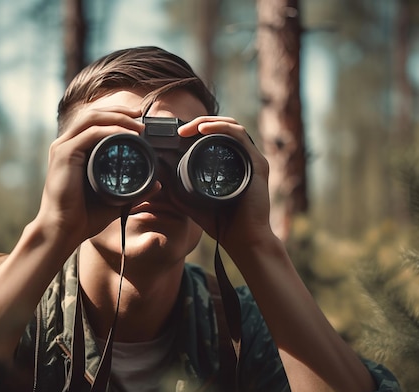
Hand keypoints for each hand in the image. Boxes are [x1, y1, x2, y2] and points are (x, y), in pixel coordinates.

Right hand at [35, 105, 158, 249]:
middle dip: (119, 110)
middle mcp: (66, 144)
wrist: (64, 230)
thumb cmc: (84, 217)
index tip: (139, 120)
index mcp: (74, 150)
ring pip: (91, 119)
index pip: (95, 121)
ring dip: (116, 117)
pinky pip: (89, 134)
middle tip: (140, 114)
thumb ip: (134, 191)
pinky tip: (125, 133)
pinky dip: (109, 130)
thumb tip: (157, 184)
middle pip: (93, 114)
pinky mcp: (64, 154)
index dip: (117, 116)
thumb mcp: (115, 199)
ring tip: (137, 123)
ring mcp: (63, 147)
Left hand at [174, 116, 274, 251]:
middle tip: (180, 130)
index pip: (217, 136)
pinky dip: (221, 128)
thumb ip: (180, 191)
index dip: (198, 129)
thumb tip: (161, 179)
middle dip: (200, 122)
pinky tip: (204, 130)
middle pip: (223, 127)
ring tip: (188, 128)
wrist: (244, 240)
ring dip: (208, 122)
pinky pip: (239, 136)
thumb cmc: (223, 224)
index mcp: (233, 164)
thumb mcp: (194, 203)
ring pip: (231, 126)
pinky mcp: (257, 165)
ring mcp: (252, 160)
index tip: (178, 134)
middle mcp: (245, 158)